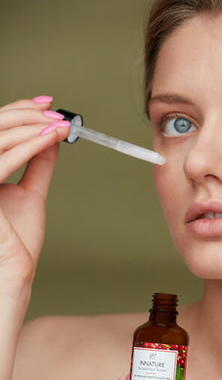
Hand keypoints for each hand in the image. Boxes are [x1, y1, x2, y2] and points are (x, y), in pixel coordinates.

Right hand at [0, 97, 69, 321]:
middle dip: (25, 114)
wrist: (14, 274)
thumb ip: (37, 166)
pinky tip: (49, 139)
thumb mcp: (30, 195)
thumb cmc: (17, 242)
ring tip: (58, 126)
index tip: (47, 105)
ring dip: (30, 126)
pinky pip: (2, 161)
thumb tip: (51, 140)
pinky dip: (28, 146)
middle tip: (54, 113)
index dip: (18, 111)